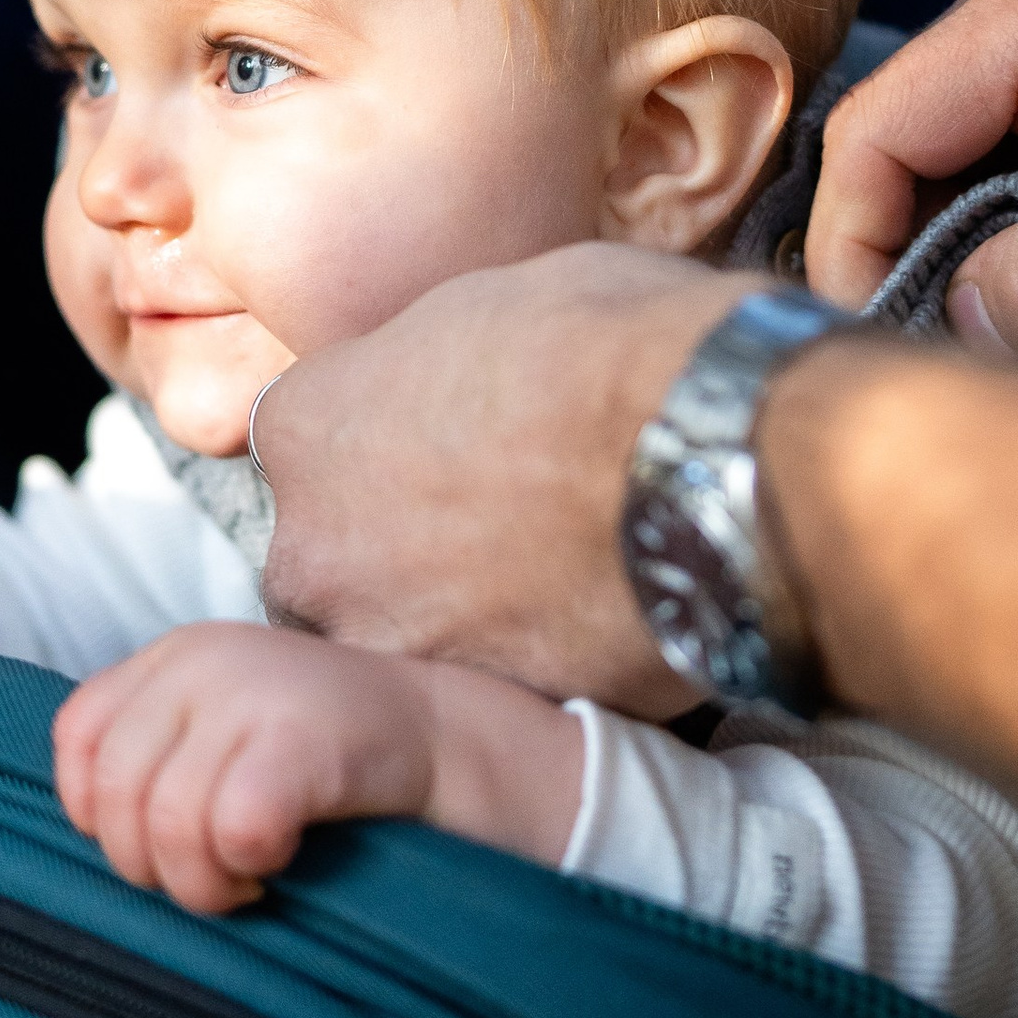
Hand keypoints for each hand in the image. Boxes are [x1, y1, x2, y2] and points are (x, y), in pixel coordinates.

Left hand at [51, 621, 581, 915]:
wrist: (460, 745)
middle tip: (215, 879)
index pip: (78, 739)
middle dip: (150, 867)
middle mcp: (202, 661)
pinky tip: (282, 864)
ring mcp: (253, 693)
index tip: (161, 845)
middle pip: (112, 794)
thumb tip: (86, 830)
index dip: (99, 815)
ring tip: (249, 880)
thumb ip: (160, 756)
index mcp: (175, 657)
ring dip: (202, 884)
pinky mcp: (304, 739)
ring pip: (166, 823)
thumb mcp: (229, 733)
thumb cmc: (334, 766)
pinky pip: (231, 829)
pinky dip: (248, 868)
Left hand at [251, 248, 753, 703]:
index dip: (382, 443)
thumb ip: (434, 366)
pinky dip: (534, 666)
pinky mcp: (477, 714)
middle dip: (400, 549)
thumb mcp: (493, 302)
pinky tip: (598, 622)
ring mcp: (390, 646)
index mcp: (303, 429)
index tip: (446, 440)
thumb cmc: (613, 344)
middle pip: (334, 561)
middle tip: (501, 521)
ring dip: (462, 618)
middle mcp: (315, 551)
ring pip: (405, 639)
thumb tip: (455, 383)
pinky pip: (494, 690)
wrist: (714, 456)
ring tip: (558, 577)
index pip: (307, 448)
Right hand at [807, 0, 1017, 356]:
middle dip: (901, 245)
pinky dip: (1006, 196)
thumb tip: (946, 333)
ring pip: (946, 127)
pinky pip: (1002, 116)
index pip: (876, 131)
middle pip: (898, 126)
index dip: (854, 249)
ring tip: (1000, 318)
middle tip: (940, 353)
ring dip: (957, 225)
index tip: (884, 346)